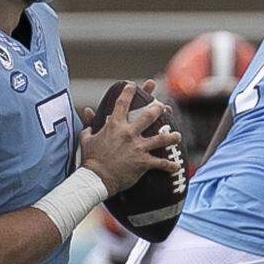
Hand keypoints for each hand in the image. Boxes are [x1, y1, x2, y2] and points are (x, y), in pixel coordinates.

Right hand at [78, 81, 181, 195]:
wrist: (96, 179)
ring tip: (177, 135)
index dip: (128, 92)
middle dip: (158, 109)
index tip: (133, 84)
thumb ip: (89, 124)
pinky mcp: (143, 162)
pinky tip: (177, 166)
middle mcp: (129, 133)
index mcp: (114, 126)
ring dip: (171, 136)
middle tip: (164, 107)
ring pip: (161, 138)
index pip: (122, 104)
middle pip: (149, 116)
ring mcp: (138, 147)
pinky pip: (161, 163)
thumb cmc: (90, 159)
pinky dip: (170, 165)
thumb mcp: (86, 138)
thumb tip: (87, 111)